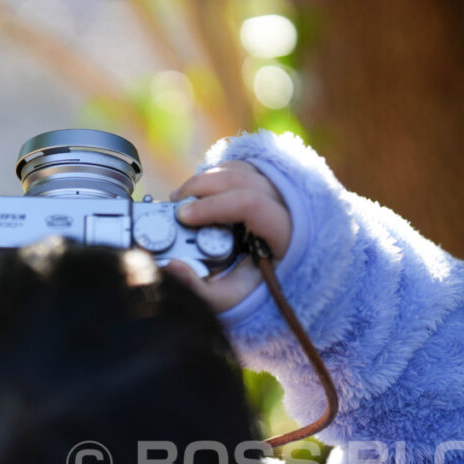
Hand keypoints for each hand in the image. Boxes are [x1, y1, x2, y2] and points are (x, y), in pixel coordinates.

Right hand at [166, 161, 291, 311]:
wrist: (281, 277)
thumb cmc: (255, 287)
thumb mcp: (231, 296)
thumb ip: (201, 288)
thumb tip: (173, 265)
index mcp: (287, 233)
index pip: (250, 204)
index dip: (212, 206)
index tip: (183, 216)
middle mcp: (290, 204)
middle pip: (240, 180)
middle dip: (200, 187)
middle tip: (175, 206)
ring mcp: (283, 188)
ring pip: (239, 169)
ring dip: (205, 179)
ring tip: (182, 198)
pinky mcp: (271, 182)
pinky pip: (241, 167)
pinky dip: (216, 175)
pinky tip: (201, 192)